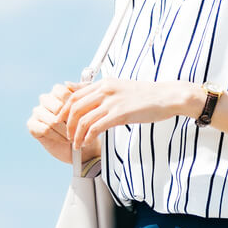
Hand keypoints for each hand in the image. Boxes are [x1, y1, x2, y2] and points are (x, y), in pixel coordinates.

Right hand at [28, 80, 81, 163]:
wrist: (81, 147)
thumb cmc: (85, 125)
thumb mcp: (88, 107)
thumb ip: (82, 92)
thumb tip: (68, 83)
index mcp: (57, 91)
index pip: (63, 91)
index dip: (74, 105)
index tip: (84, 115)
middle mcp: (45, 99)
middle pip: (58, 107)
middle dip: (71, 121)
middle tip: (79, 129)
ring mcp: (37, 111)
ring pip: (52, 120)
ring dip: (66, 131)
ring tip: (73, 136)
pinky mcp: (32, 125)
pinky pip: (45, 129)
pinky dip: (58, 137)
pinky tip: (64, 140)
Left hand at [60, 78, 198, 152]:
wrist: (166, 96)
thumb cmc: (145, 94)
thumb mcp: (119, 87)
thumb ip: (99, 89)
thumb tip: (76, 87)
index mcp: (104, 83)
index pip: (74, 95)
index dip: (64, 110)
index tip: (61, 121)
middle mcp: (105, 90)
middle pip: (75, 108)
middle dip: (67, 124)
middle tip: (69, 136)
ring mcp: (112, 102)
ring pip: (83, 119)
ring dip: (77, 135)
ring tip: (77, 144)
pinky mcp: (120, 114)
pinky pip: (96, 127)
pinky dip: (88, 137)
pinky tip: (88, 143)